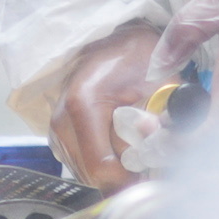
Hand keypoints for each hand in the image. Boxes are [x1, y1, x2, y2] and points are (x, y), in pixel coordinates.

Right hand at [44, 21, 170, 191]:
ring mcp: (55, 128)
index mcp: (83, 103)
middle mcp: (61, 119)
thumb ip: (162, 119)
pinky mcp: (56, 136)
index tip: (151, 169)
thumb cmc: (142, 60)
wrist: (118, 41)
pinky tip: (114, 142)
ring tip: (131, 144)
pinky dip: (101, 161)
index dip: (131, 177)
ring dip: (112, 168)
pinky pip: (81, 164)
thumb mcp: (162, 85)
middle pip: (94, 175)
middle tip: (146, 155)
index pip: (102, 168)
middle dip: (123, 173)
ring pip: (87, 173)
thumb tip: (153, 147)